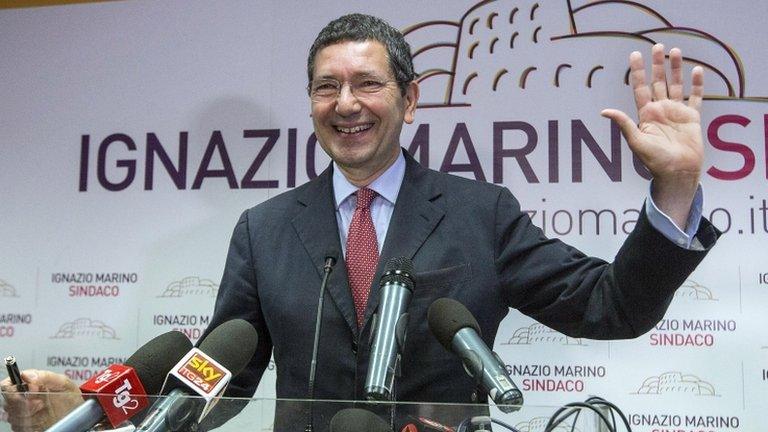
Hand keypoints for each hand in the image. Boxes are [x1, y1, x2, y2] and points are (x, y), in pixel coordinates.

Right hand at [1, 370, 83, 430]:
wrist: (76, 411)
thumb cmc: (69, 394)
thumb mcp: (62, 382)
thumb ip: (45, 376)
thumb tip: (28, 375)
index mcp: (28, 383)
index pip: (8, 385)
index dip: (14, 390)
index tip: (29, 393)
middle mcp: (22, 397)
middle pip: (8, 402)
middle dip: (22, 404)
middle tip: (39, 403)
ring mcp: (22, 411)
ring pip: (11, 415)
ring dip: (27, 414)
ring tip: (43, 409)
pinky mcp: (24, 424)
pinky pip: (18, 426)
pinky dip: (29, 424)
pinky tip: (41, 418)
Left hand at [601, 44, 703, 229]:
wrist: (677, 172)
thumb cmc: (654, 161)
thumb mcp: (636, 141)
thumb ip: (624, 124)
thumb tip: (604, 111)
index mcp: (646, 114)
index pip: (640, 88)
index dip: (638, 71)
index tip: (635, 54)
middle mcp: (660, 110)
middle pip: (658, 82)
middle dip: (657, 64)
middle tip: (657, 46)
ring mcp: (676, 112)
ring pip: (676, 85)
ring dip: (676, 69)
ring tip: (676, 51)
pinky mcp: (692, 117)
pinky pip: (695, 97)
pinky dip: (696, 85)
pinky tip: (696, 70)